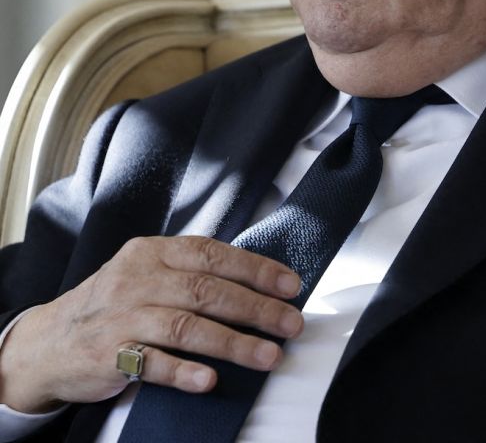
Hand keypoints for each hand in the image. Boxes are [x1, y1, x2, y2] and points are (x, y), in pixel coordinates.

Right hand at [0, 236, 302, 413]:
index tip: (291, 286)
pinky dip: (183, 371)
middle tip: (291, 324)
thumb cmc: (115, 303)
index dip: (256, 270)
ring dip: (233, 342)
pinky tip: (210, 380)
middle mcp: (139, 279)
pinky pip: (151, 363)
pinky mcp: (108, 355)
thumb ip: (191, 271)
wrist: (47, 341)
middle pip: (207, 291)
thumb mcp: (147, 272)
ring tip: (268, 356)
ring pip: (186, 326)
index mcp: (154, 252)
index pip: (214, 255)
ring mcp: (122, 317)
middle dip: (257, 308)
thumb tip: (258, 281)